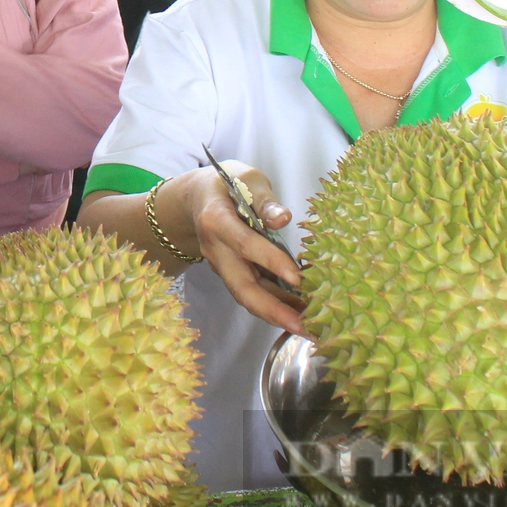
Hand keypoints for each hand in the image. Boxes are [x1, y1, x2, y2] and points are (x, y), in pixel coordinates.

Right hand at [170, 162, 303, 335]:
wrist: (196, 196)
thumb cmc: (227, 183)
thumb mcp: (247, 179)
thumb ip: (264, 200)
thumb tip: (283, 219)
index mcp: (216, 221)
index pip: (245, 245)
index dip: (272, 262)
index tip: (299, 279)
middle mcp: (215, 250)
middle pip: (241, 287)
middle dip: (273, 310)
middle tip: (304, 326)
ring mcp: (221, 265)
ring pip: (248, 295)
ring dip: (277, 313)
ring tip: (310, 326)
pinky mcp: (231, 273)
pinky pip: (253, 291)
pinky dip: (275, 304)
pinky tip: (300, 311)